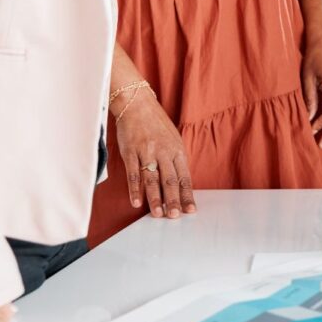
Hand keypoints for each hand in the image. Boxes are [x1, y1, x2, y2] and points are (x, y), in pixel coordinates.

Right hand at [114, 91, 194, 219]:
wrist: (137, 104)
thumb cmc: (156, 124)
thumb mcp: (173, 139)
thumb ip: (176, 160)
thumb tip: (180, 183)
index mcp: (177, 150)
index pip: (184, 176)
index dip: (187, 194)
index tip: (191, 209)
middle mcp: (164, 152)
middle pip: (170, 180)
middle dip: (173, 200)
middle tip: (175, 216)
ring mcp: (147, 152)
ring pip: (152, 179)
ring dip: (155, 198)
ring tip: (158, 214)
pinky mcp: (131, 152)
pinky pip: (133, 173)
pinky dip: (135, 189)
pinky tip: (136, 202)